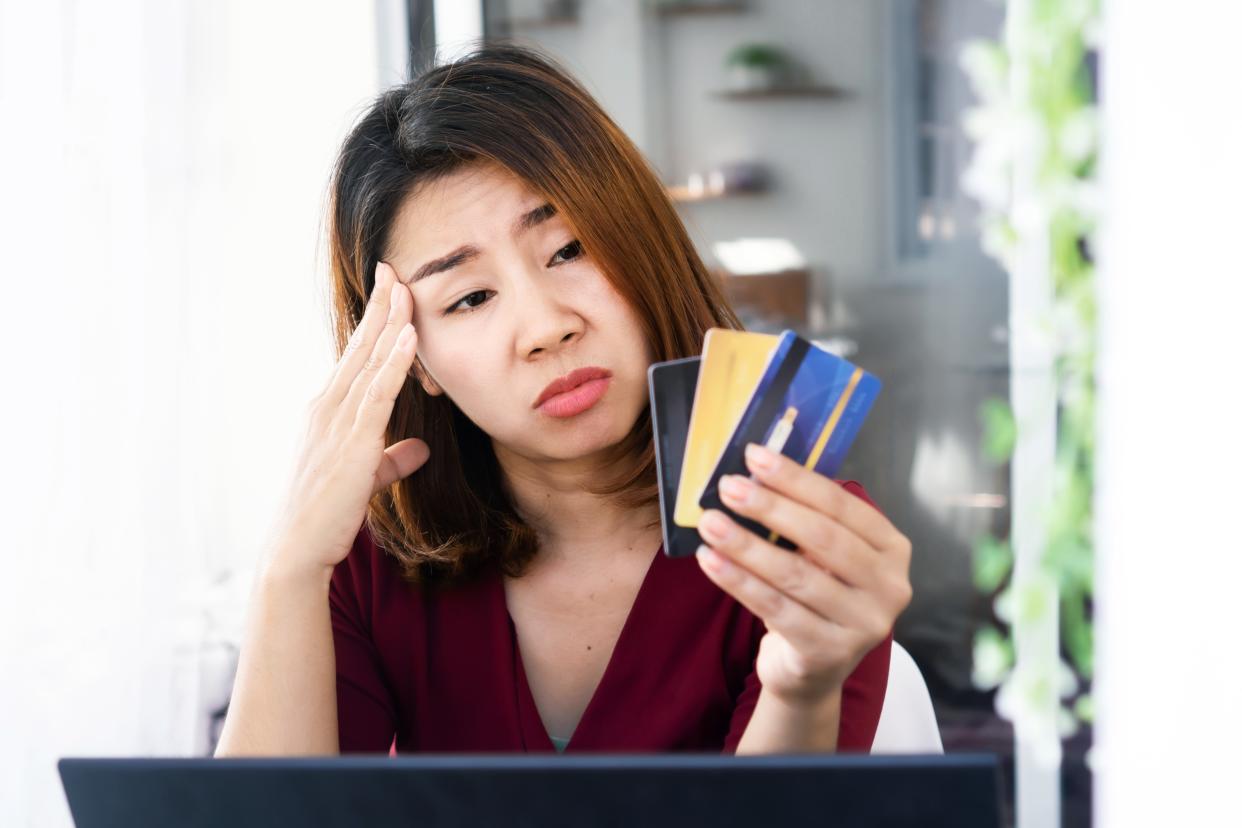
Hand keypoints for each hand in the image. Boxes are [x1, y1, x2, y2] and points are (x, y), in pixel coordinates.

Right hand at [263, 261, 429, 578]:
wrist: (297, 547)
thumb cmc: (326, 514)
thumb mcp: (365, 477)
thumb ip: (391, 459)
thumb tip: (418, 449)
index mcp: (327, 411)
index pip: (355, 355)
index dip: (373, 321)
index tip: (388, 288)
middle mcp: (327, 407)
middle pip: (360, 346)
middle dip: (379, 305)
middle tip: (393, 267)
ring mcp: (336, 422)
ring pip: (369, 361)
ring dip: (389, 322)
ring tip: (405, 287)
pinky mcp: (352, 443)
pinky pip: (378, 393)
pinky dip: (394, 362)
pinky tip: (409, 336)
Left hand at [695, 443, 912, 704]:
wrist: (813, 671)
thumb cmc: (816, 598)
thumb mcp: (822, 556)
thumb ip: (805, 517)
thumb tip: (754, 471)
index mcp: (892, 549)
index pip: (841, 505)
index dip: (796, 479)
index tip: (755, 456)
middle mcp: (890, 587)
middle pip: (822, 537)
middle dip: (770, 507)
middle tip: (729, 487)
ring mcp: (863, 624)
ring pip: (795, 575)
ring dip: (746, 545)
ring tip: (711, 523)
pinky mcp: (829, 653)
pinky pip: (775, 608)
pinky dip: (738, 581)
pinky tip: (710, 560)